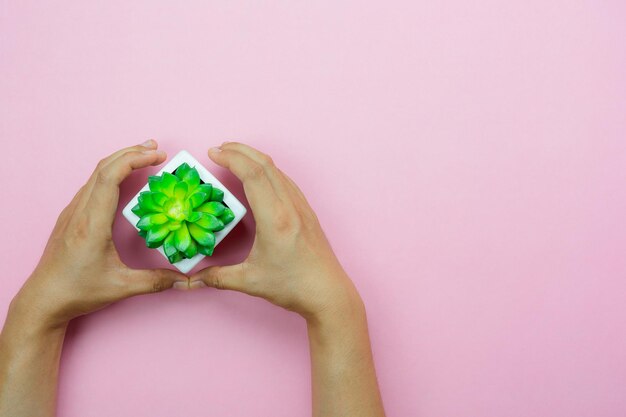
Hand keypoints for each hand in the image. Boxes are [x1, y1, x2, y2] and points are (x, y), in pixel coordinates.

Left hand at [9, 140, 186, 329]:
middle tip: (157, 149)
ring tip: (144, 156)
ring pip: (96, 174)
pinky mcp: (70, 216)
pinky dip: (111, 173)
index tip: (158, 156)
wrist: (44, 299)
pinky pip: (91, 184)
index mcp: (92, 223)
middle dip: (131, 152)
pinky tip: (123, 179)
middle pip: (103, 167)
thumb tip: (184, 279)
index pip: (110, 177)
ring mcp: (72, 212)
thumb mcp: (122, 287)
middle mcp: (80, 211)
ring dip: (120, 160)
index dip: (134, 160)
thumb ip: (156, 281)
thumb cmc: (79, 291)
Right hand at [190, 142, 361, 319]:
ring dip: (256, 158)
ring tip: (235, 156)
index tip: (213, 152)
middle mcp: (290, 207)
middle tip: (219, 148)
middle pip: (266, 165)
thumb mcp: (250, 282)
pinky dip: (269, 171)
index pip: (253, 175)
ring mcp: (302, 208)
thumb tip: (190, 281)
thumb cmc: (293, 287)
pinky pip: (287, 181)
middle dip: (241, 151)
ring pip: (278, 171)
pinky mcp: (307, 212)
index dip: (232, 159)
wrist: (328, 293)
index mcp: (275, 219)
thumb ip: (217, 277)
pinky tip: (260, 176)